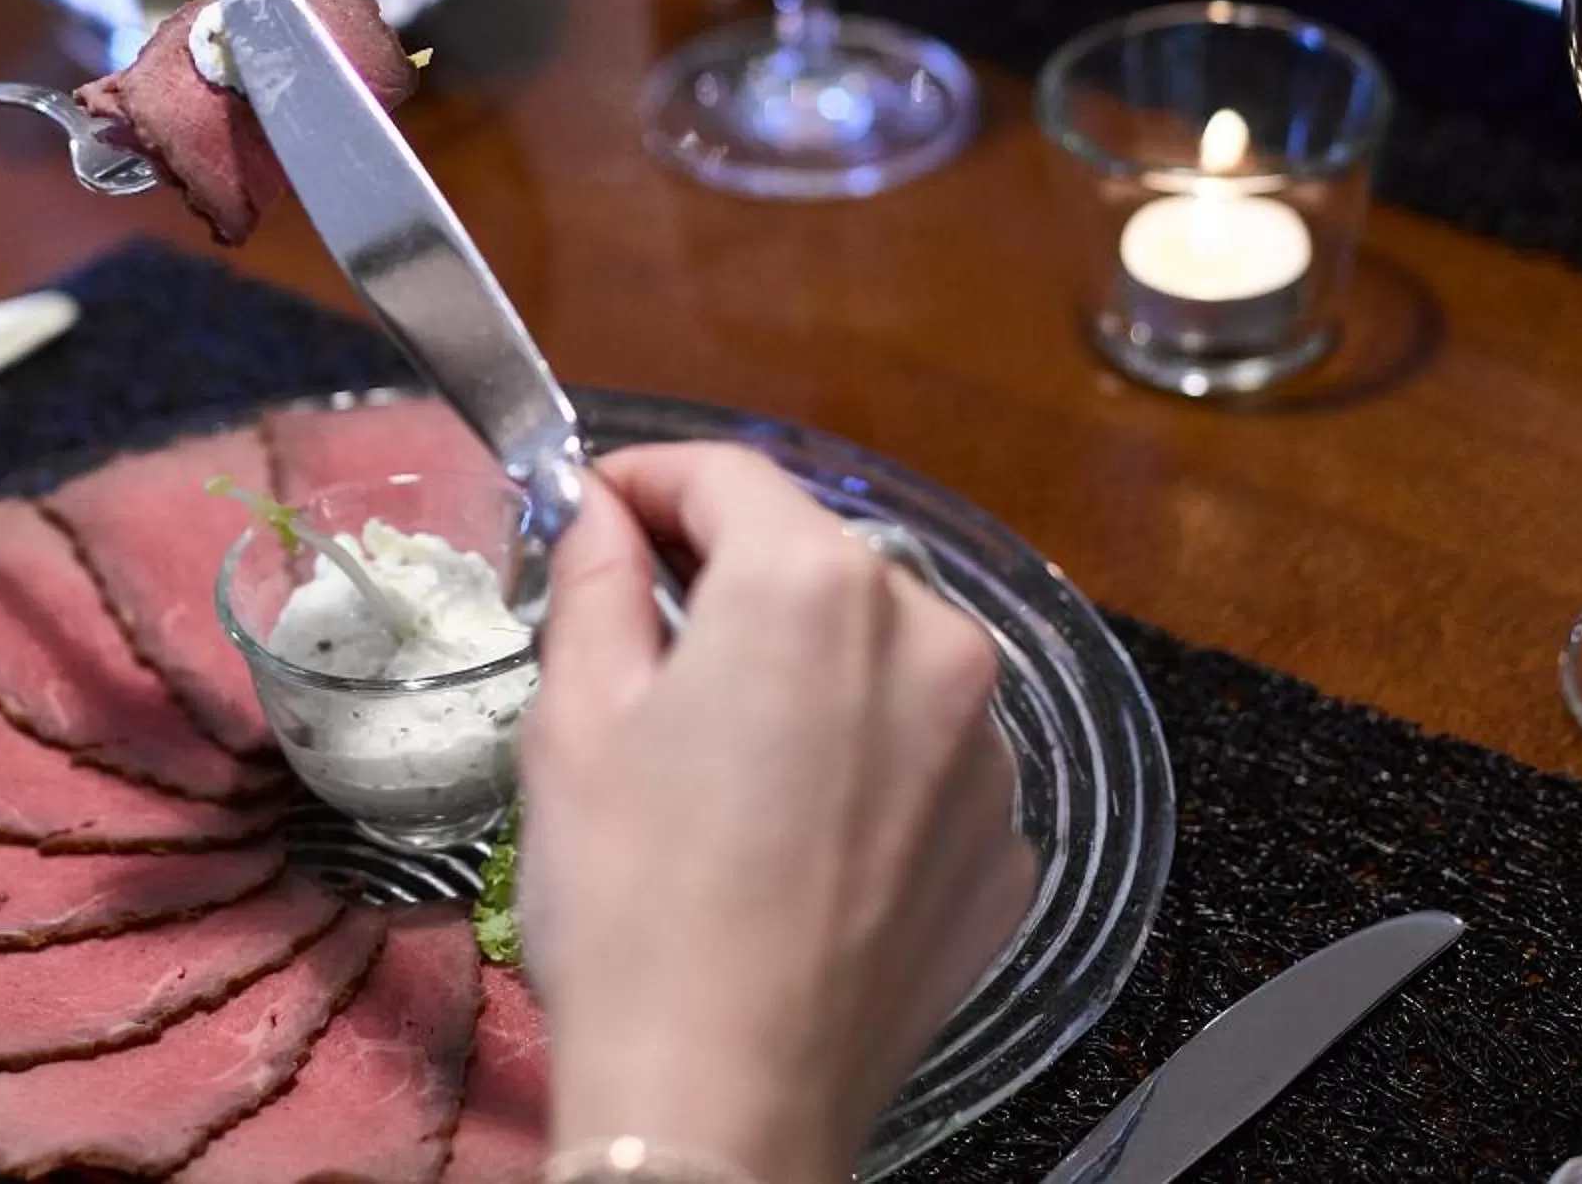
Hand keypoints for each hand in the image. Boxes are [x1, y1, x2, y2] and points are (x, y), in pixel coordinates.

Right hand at [521, 445, 1034, 1183]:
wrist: (724, 1105)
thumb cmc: (632, 904)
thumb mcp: (576, 716)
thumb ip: (599, 579)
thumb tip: (607, 514)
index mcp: (813, 589)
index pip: (727, 476)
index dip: (645, 481)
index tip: (594, 512)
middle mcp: (931, 642)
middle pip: (813, 559)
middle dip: (726, 577)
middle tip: (640, 634)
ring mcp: (986, 751)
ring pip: (880, 654)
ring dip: (805, 666)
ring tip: (720, 749)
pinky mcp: (1006, 843)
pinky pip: (926, 755)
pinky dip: (862, 758)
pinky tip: (791, 830)